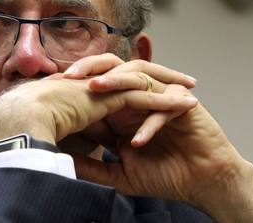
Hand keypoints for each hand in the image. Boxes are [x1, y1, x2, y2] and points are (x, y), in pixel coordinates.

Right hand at [0, 74, 197, 150]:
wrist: (21, 123)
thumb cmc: (31, 132)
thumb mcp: (59, 139)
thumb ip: (73, 147)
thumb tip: (79, 162)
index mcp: (86, 94)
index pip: (118, 88)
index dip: (137, 90)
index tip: (153, 97)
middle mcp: (96, 86)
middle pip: (135, 76)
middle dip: (160, 78)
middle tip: (181, 83)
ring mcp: (102, 87)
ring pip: (144, 81)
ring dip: (169, 85)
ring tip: (192, 90)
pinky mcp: (108, 95)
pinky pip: (144, 95)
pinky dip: (166, 101)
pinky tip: (186, 104)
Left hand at [63, 54, 252, 222]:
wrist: (204, 183)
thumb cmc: (166, 175)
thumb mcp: (120, 175)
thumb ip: (92, 167)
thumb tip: (57, 165)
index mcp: (123, 109)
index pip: (96, 89)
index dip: (73, 88)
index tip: (48, 93)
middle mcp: (140, 97)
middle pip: (113, 69)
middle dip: (90, 69)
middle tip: (67, 77)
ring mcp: (162, 97)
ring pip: (137, 76)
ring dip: (116, 82)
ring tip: (95, 89)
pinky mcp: (183, 105)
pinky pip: (163, 107)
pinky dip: (148, 124)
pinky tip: (135, 143)